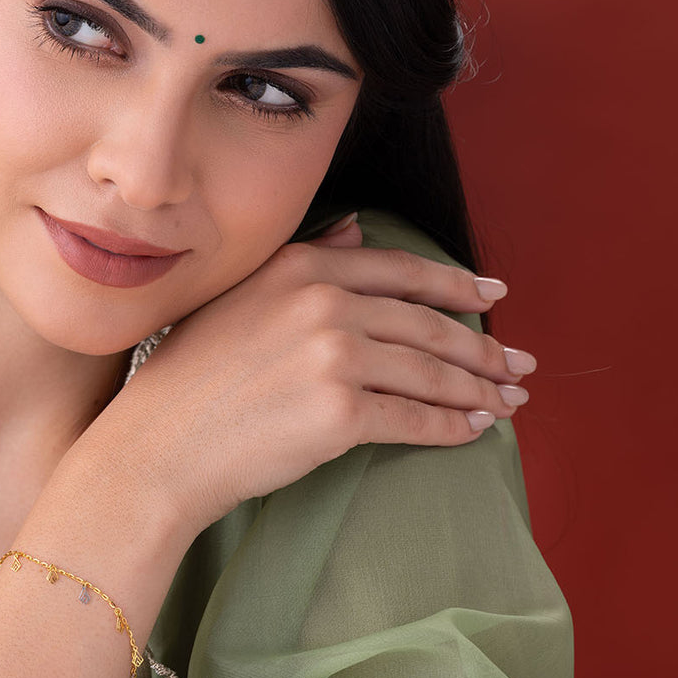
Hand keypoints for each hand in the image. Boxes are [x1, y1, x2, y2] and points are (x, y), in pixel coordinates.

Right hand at [96, 212, 534, 535]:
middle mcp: (322, 301)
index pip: (401, 271)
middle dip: (483, 346)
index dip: (457, 285)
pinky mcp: (339, 414)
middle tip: (519, 364)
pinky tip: (474, 431)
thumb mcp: (240, 297)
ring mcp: (332, 356)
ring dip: (479, 389)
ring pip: (430, 371)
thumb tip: (356, 229)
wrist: (158, 448)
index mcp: (300, 266)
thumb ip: (305, 259)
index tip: (493, 295)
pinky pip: (414, 419)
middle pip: (427, 323)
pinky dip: (453, 428)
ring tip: (508, 401)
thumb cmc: (188, 378)